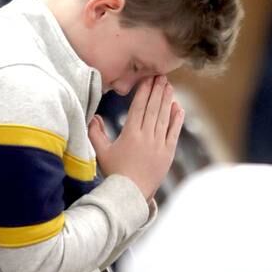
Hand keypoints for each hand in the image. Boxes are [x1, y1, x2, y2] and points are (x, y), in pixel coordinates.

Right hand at [88, 76, 184, 199]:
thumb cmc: (114, 174)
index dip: (144, 91)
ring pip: (164, 117)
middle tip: (161, 75)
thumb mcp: (101, 153)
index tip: (147, 79)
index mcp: (130, 134)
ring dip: (167, 99)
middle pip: (153, 108)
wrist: (131, 196)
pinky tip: (178, 107)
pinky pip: (174, 132)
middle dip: (157, 90)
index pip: (139, 107)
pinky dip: (177, 119)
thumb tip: (93, 116)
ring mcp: (159, 144)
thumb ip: (95, 133)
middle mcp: (146, 137)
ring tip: (169, 86)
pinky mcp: (168, 153)